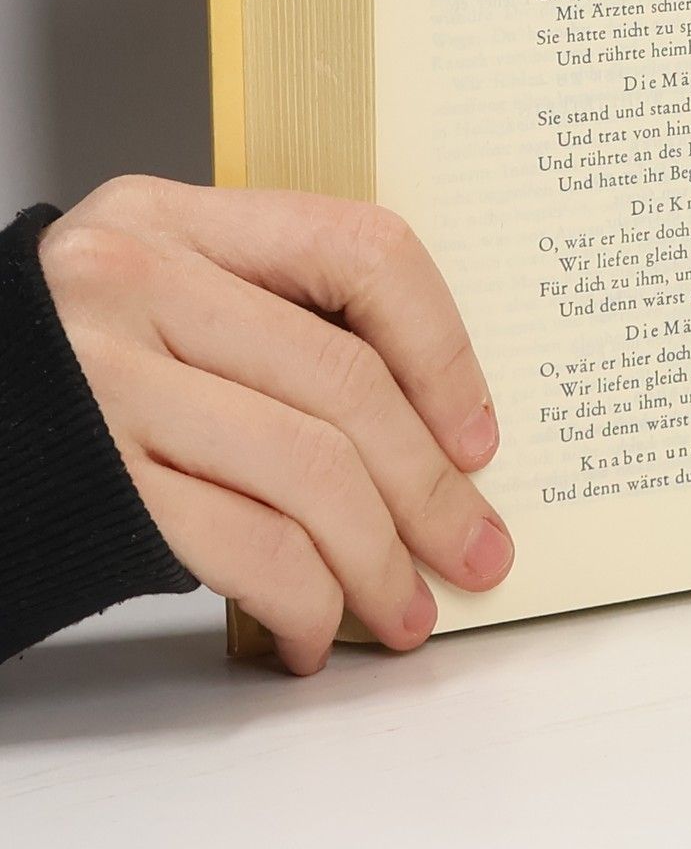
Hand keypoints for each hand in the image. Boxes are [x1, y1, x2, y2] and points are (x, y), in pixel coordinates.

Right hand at [39, 177, 512, 673]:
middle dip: (432, 487)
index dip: (443, 350)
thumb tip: (428, 431)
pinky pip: (243, 543)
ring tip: (404, 610)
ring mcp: (101, 380)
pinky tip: (313, 630)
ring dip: (378, 560)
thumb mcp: (148, 302)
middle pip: (345, 381)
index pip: (361, 250)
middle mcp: (131, 280)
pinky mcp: (87, 482)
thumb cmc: (53, 379)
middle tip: (478, 551)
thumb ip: (263, 322)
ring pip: (309, 469)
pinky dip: (302, 599)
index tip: (478, 435)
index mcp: (168, 218)